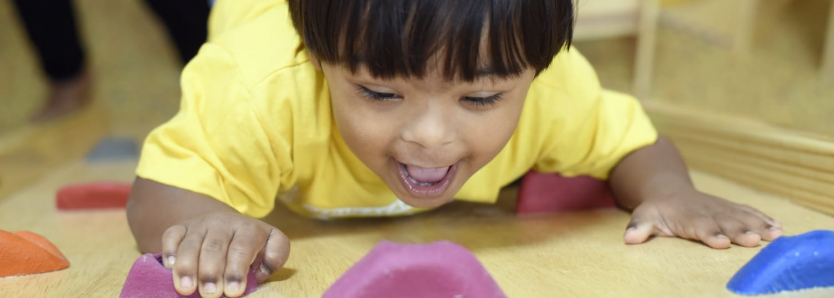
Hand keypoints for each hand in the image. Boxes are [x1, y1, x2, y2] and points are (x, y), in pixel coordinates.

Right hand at [161, 212, 289, 297]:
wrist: (229, 223)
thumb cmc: (253, 244)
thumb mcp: (273, 245)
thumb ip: (275, 257)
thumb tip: (261, 272)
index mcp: (248, 228)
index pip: (242, 248)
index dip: (237, 270)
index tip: (233, 292)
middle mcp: (223, 223)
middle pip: (214, 247)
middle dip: (211, 272)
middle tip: (210, 294)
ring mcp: (200, 225)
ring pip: (191, 244)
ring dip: (187, 267)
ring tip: (186, 289)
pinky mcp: (182, 228)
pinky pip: (172, 235)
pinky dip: (169, 251)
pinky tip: (169, 268)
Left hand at [623, 190, 782, 248]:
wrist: (668, 190)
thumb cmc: (657, 209)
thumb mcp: (644, 216)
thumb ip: (639, 227)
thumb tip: (629, 238)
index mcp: (687, 217)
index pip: (699, 226)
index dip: (710, 233)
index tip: (720, 242)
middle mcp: (707, 212)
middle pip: (725, 222)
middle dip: (740, 231)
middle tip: (754, 241)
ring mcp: (721, 209)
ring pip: (741, 217)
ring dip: (758, 225)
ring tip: (775, 235)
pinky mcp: (730, 208)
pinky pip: (748, 212)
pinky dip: (763, 219)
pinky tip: (779, 228)